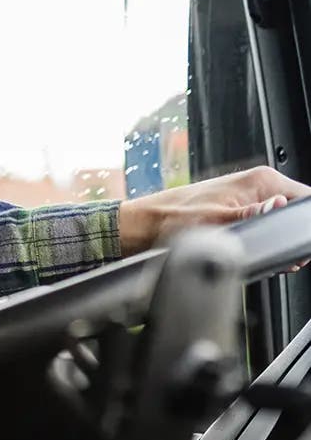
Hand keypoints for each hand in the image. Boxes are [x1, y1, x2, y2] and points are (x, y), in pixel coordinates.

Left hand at [118, 165, 310, 253]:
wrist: (145, 226)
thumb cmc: (172, 219)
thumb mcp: (218, 221)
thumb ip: (253, 215)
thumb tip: (278, 206)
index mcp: (259, 180)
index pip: (304, 197)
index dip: (304, 222)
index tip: (301, 245)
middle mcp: (255, 185)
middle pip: (293, 209)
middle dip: (292, 233)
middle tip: (288, 259)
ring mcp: (247, 198)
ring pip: (279, 219)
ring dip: (277, 238)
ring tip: (271, 258)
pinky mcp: (236, 210)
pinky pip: (263, 223)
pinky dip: (264, 238)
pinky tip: (256, 251)